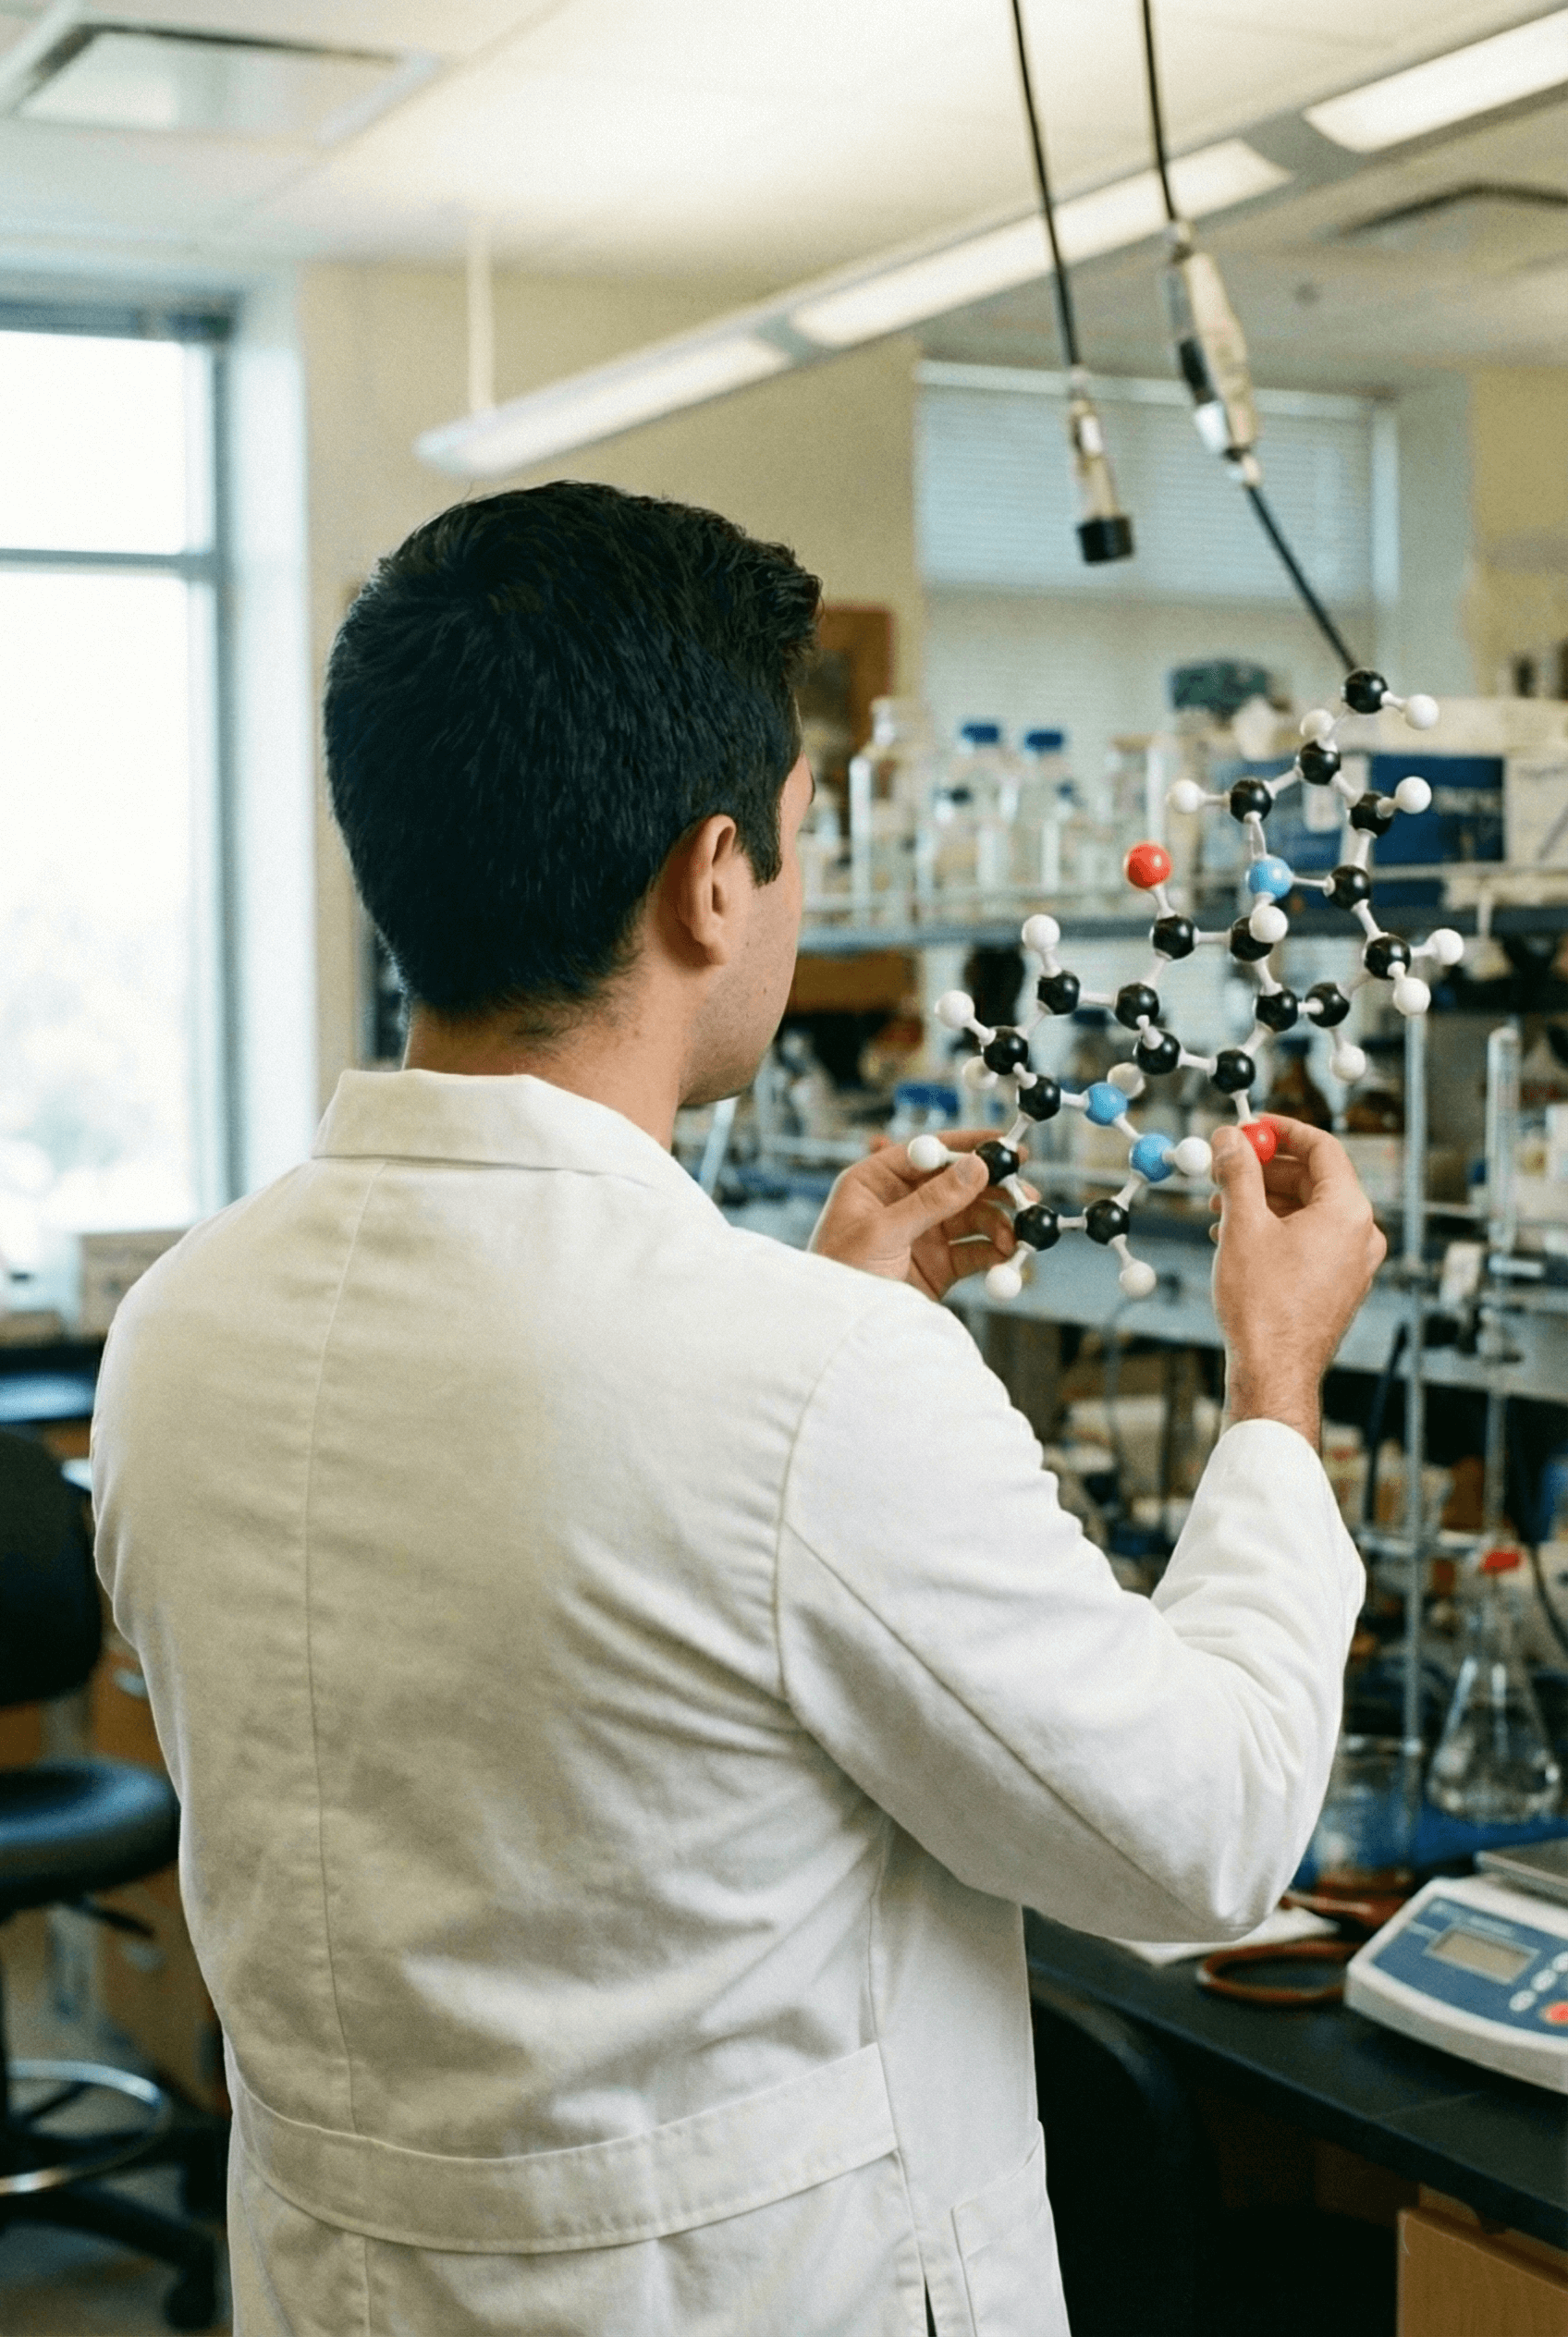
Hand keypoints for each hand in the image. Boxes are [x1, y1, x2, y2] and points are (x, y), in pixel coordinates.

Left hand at [809, 1132, 1024, 1300]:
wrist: (836, 1337)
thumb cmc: (840, 1276)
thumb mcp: (883, 1232)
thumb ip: (931, 1201)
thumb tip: (976, 1167)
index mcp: (874, 1183)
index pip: (927, 1152)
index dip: (967, 1146)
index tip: (1005, 1145)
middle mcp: (900, 1204)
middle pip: (957, 1184)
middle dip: (994, 1189)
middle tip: (1026, 1195)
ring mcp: (921, 1235)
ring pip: (971, 1219)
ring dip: (999, 1224)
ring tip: (1019, 1236)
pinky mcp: (937, 1267)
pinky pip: (973, 1253)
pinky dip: (994, 1254)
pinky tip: (1009, 1255)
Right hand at [1209, 1115, 1385, 1446]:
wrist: (1274, 1373)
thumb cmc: (1262, 1305)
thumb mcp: (1242, 1225)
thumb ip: (1238, 1173)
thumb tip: (1231, 1137)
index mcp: (1349, 1212)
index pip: (1323, 1148)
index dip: (1283, 1131)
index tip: (1250, 1127)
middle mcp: (1362, 1235)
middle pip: (1315, 1180)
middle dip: (1267, 1169)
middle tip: (1227, 1165)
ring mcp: (1354, 1264)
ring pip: (1309, 1212)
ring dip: (1265, 1201)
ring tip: (1221, 1208)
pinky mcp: (1339, 1286)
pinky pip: (1311, 1241)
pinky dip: (1277, 1230)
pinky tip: (1238, 1238)